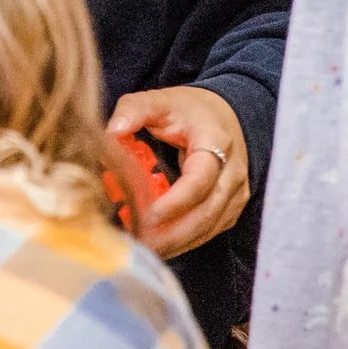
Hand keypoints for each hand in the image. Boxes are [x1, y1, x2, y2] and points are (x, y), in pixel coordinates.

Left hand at [108, 86, 248, 258]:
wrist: (222, 115)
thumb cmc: (189, 110)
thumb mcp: (160, 100)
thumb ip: (134, 110)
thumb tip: (112, 132)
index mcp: (215, 141)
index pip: (200, 179)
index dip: (177, 201)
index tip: (149, 215)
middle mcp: (232, 171)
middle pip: (206, 212)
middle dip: (173, 232)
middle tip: (140, 241)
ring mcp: (235, 192)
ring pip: (209, 227)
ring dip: (178, 242)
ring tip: (145, 248)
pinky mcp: (231, 207)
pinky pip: (210, 231)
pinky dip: (186, 241)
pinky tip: (161, 247)